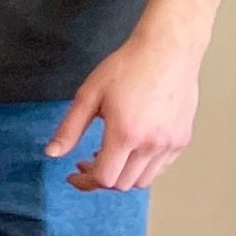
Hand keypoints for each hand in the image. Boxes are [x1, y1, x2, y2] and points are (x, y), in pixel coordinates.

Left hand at [46, 20, 202, 189]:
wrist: (168, 51)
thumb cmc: (127, 68)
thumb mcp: (88, 95)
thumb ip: (70, 128)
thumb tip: (52, 153)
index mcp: (125, 134)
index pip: (104, 178)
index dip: (84, 182)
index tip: (73, 174)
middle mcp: (151, 144)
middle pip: (123, 184)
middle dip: (100, 179)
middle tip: (87, 162)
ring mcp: (171, 143)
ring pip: (144, 180)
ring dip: (122, 175)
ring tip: (109, 154)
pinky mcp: (183, 138)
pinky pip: (161, 167)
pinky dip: (143, 168)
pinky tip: (131, 149)